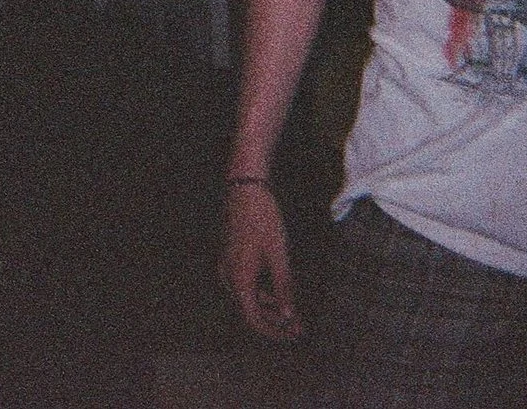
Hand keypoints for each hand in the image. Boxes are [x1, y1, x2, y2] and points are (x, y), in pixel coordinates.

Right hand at [220, 183, 301, 341]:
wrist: (245, 189)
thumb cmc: (262, 220)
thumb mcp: (278, 256)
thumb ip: (284, 288)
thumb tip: (289, 317)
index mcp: (238, 279)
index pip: (253, 319)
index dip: (274, 332)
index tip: (292, 336)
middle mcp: (228, 277)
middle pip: (250, 310)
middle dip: (276, 321)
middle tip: (299, 327)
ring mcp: (228, 266)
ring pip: (249, 296)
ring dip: (271, 306)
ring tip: (293, 312)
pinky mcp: (232, 257)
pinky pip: (247, 283)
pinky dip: (263, 291)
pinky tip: (280, 291)